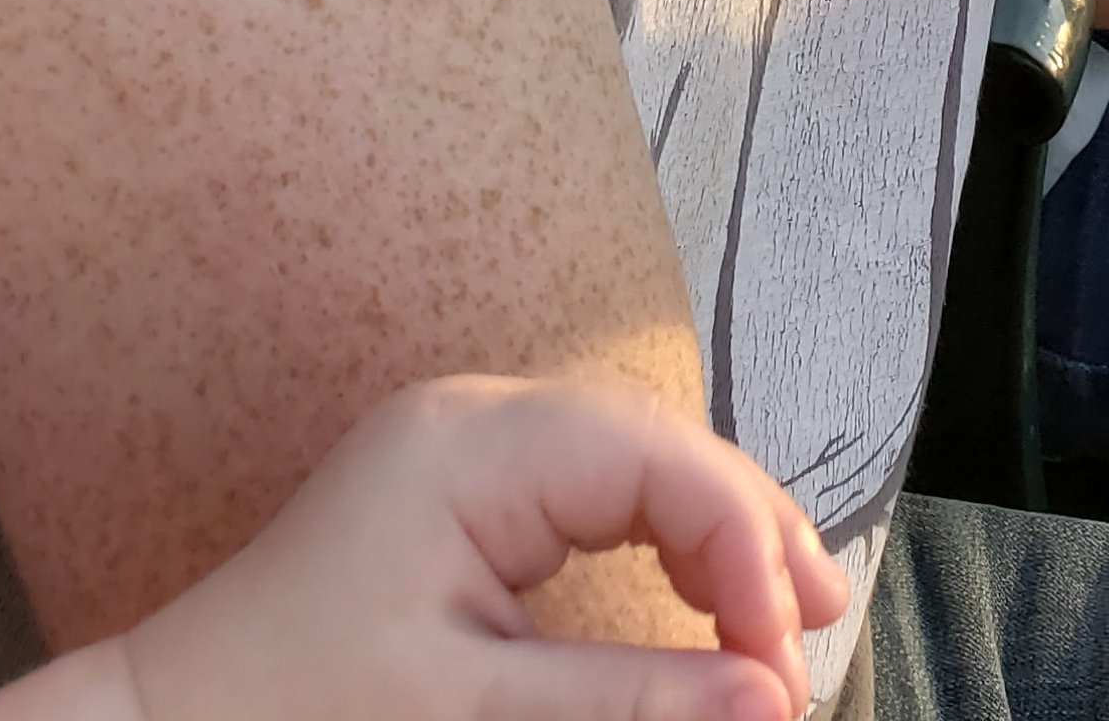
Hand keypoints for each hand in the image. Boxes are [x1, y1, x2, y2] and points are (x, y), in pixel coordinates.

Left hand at [35, 375, 847, 720]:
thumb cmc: (294, 710)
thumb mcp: (469, 712)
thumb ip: (625, 700)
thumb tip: (767, 702)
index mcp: (473, 446)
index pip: (659, 460)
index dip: (745, 550)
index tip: (784, 668)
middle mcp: (476, 417)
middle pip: (659, 443)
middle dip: (747, 534)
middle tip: (814, 641)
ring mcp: (465, 445)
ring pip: (636, 458)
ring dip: (713, 534)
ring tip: (783, 621)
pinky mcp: (459, 489)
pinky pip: (593, 484)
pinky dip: (658, 535)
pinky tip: (699, 593)